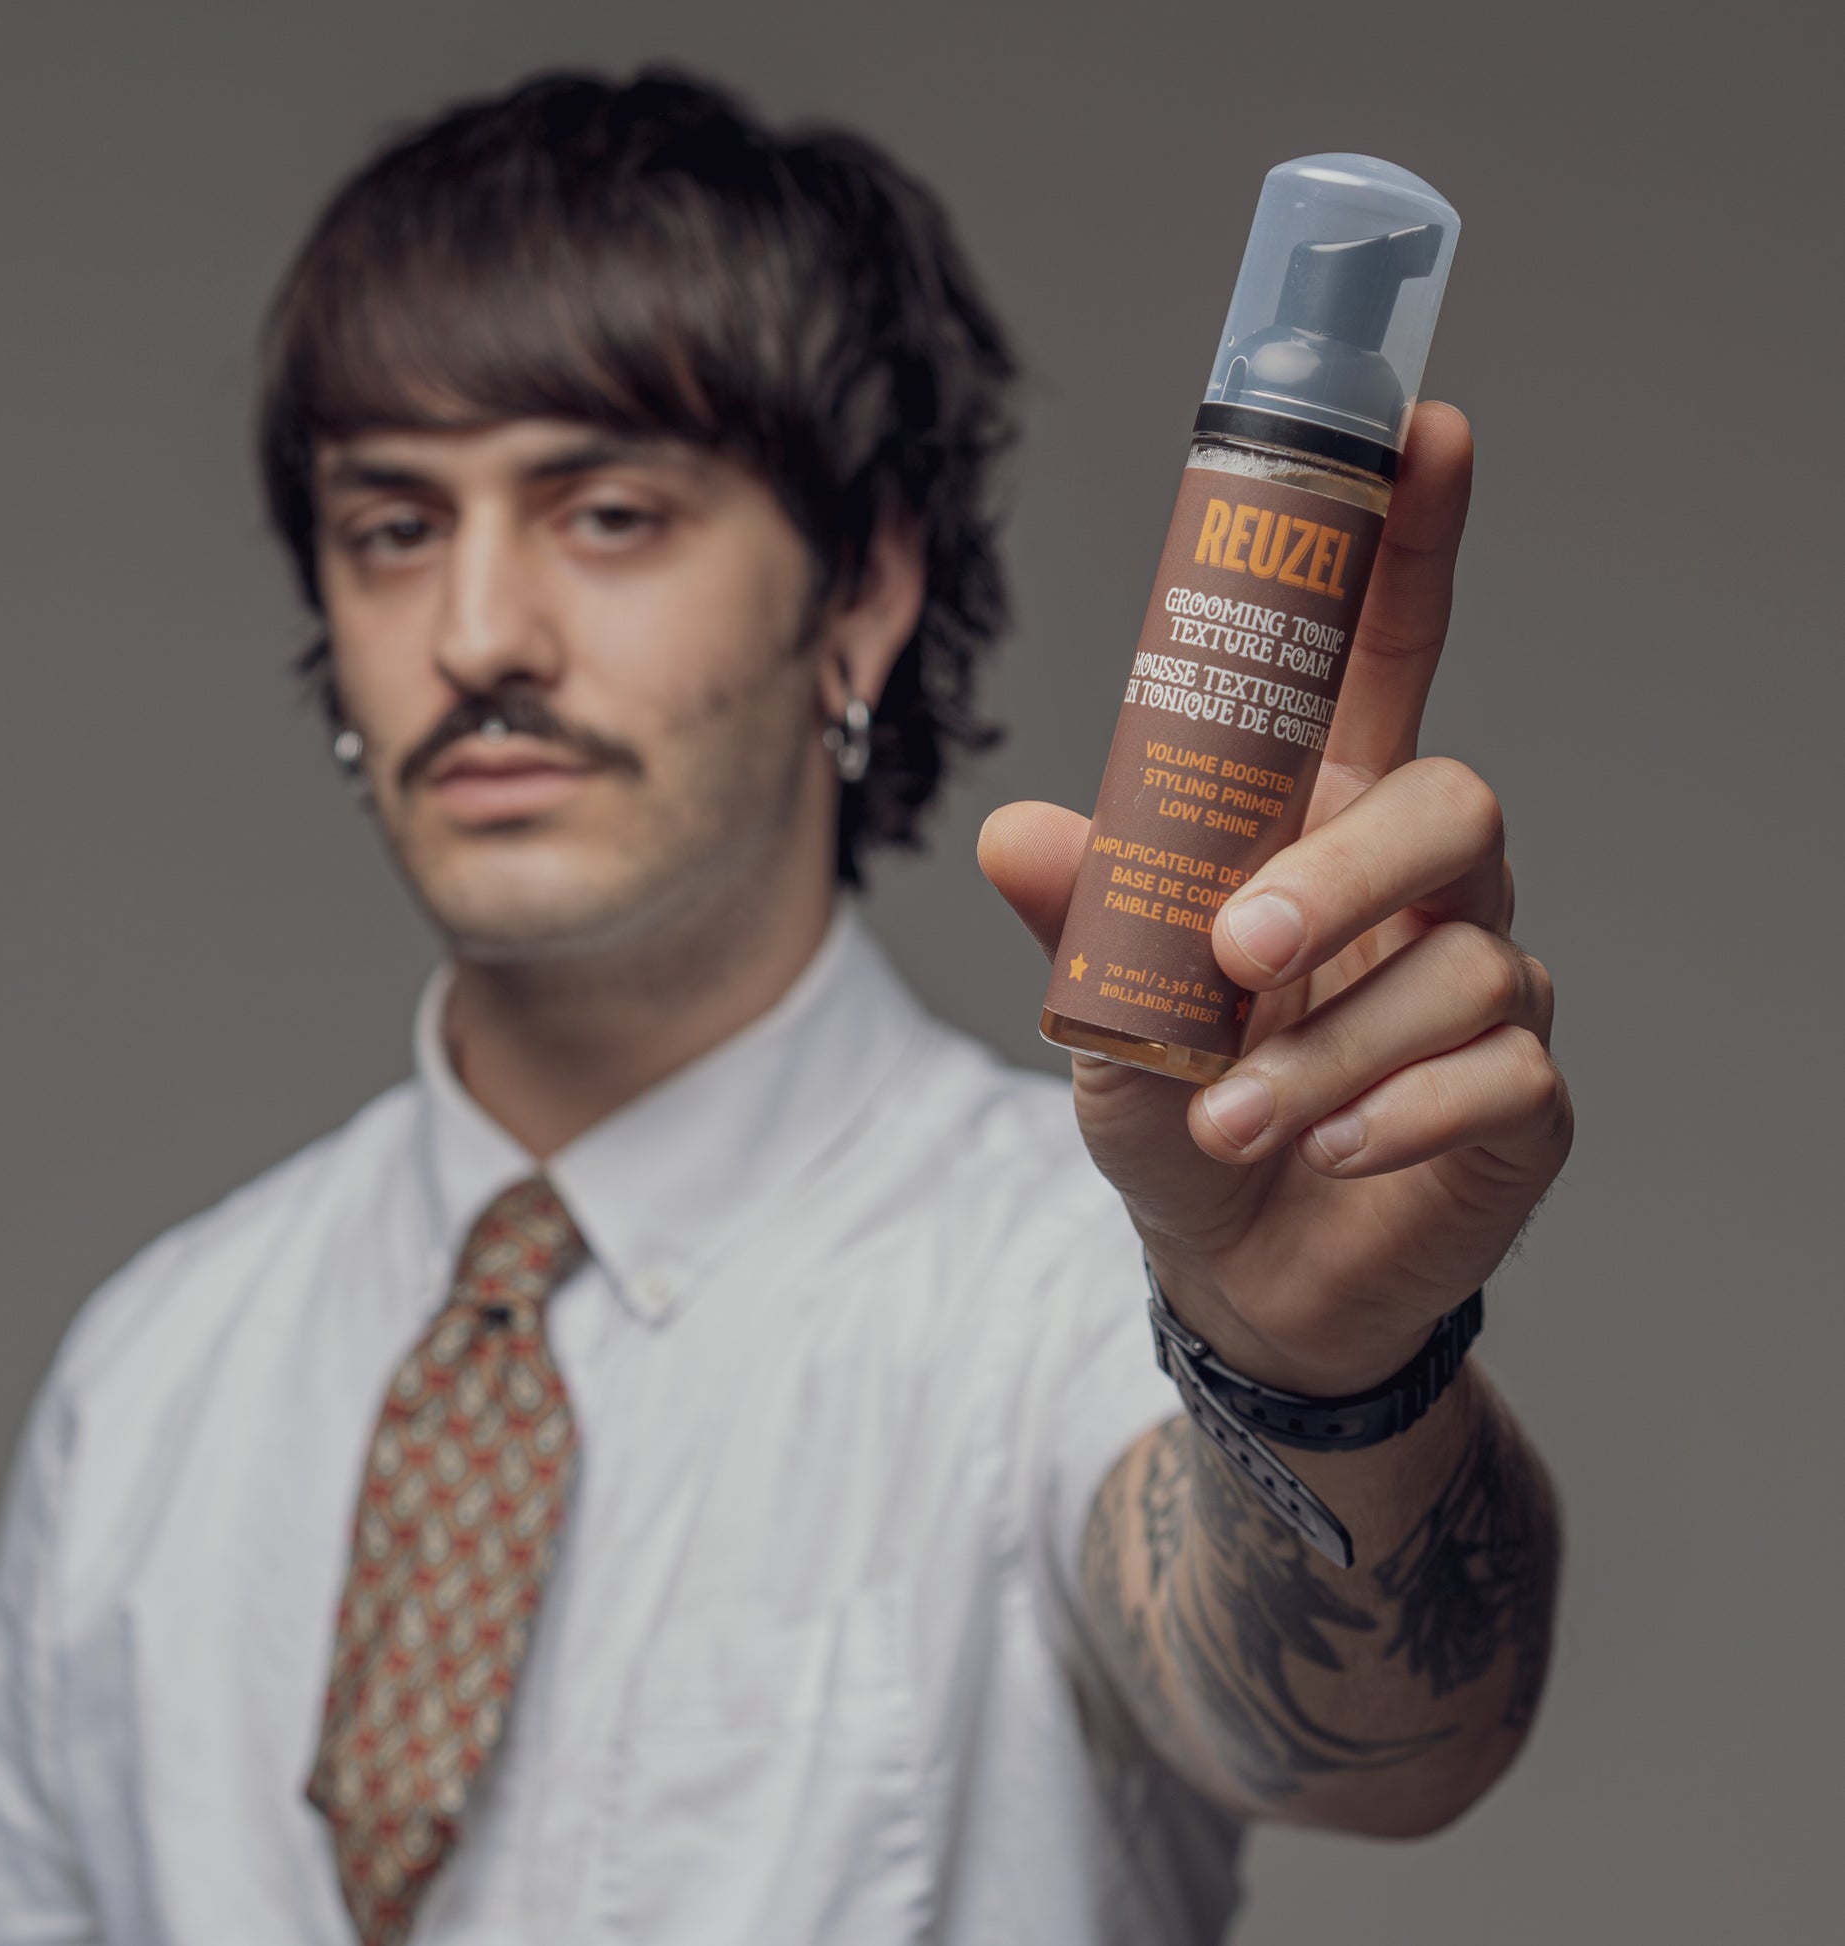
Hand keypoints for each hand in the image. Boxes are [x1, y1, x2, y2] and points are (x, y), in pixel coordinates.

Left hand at [979, 402, 1572, 1397]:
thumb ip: (1080, 924)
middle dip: (1348, 872)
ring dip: (1328, 1046)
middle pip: (1456, 803)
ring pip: (1465, 961)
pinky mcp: (1520, 1091)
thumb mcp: (1109, 1017)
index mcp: (1324, 826)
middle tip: (1242, 951)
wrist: (1241, 1271)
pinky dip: (1394, 1112)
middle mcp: (1423, 885)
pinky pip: (1498, 1073)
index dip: (1408, 544)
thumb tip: (1014, 829)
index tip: (1426, 425)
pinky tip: (1329, 1150)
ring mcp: (1486, 983)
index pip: (1386, 660)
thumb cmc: (1182, 1108)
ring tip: (1225, 1116)